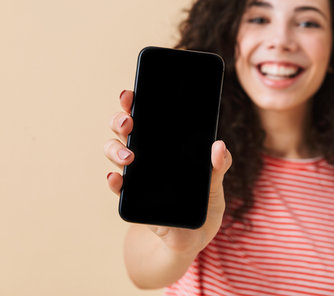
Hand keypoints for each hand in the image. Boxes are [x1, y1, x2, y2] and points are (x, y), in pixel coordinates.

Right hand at [104, 90, 231, 254]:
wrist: (192, 240)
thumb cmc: (204, 205)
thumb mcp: (215, 184)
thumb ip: (219, 166)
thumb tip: (218, 146)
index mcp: (167, 145)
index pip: (149, 117)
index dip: (136, 102)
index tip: (131, 93)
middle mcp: (148, 155)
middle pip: (126, 130)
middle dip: (121, 120)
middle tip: (129, 122)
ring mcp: (137, 176)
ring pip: (115, 152)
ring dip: (115, 150)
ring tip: (129, 157)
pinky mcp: (132, 199)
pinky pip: (117, 186)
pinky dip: (114, 181)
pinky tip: (116, 179)